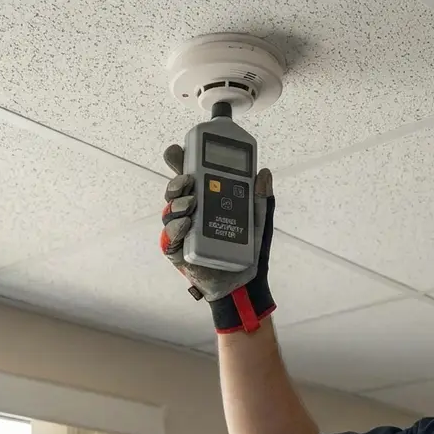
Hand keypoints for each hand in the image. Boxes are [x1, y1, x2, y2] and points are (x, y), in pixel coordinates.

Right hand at [159, 144, 276, 333]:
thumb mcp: (259, 222)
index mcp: (208, 200)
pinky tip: (186, 223)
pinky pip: (169, 236)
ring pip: (170, 210)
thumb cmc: (251, 251)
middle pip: (175, 190)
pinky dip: (175, 228)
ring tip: (191, 202)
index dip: (181, 161)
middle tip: (187, 178)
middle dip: (176, 180)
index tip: (180, 149)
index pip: (190, 175)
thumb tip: (264, 173)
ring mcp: (183, 230)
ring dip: (177, 202)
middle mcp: (192, 212)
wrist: (246, 284)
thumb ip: (261, 198)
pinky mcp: (178, 250)